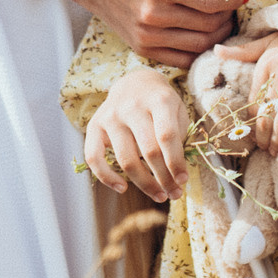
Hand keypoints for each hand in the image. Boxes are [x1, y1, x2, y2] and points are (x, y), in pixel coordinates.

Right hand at [84, 68, 191, 199]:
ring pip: (126, 159)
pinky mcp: (93, 125)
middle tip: (175, 193)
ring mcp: (111, 116)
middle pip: (148, 151)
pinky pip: (94, 158)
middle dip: (164, 178)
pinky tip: (122, 188)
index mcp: (159, 100)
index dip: (176, 162)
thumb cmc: (161, 103)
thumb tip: (176, 174)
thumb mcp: (177, 110)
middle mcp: (132, 106)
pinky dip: (106, 177)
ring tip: (159, 195)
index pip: (167, 135)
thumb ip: (178, 137)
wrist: (134, 83)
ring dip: (144, 184)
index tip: (184, 180)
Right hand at [86, 0, 242, 68]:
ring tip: (220, 19)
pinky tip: (204, 34)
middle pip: (209, 25)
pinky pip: (184, 59)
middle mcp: (153, 14)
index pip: (211, 1)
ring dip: (219, 34)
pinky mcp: (145, 50)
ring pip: (200, 45)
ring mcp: (147, 36)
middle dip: (228, 15)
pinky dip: (200, 50)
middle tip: (230, 6)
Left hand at [221, 34, 277, 151]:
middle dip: (263, 138)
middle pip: (266, 117)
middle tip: (266, 149)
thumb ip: (244, 50)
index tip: (255, 136)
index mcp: (266, 67)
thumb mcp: (270, 41)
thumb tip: (216, 50)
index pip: (252, 104)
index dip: (252, 125)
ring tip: (277, 150)